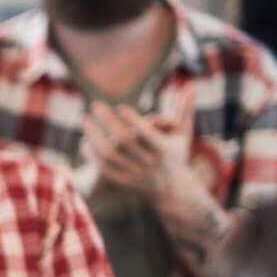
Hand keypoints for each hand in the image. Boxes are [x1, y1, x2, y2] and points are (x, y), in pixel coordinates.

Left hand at [82, 89, 195, 203]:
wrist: (170, 191)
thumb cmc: (176, 155)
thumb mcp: (183, 134)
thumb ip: (185, 109)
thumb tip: (191, 85)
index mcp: (163, 149)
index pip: (146, 133)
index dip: (133, 119)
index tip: (120, 106)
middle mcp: (148, 162)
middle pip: (124, 141)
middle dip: (108, 121)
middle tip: (96, 104)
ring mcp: (134, 173)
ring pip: (109, 155)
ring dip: (95, 136)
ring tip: (86, 121)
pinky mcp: (122, 182)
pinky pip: (102, 167)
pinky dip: (92, 155)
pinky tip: (85, 141)